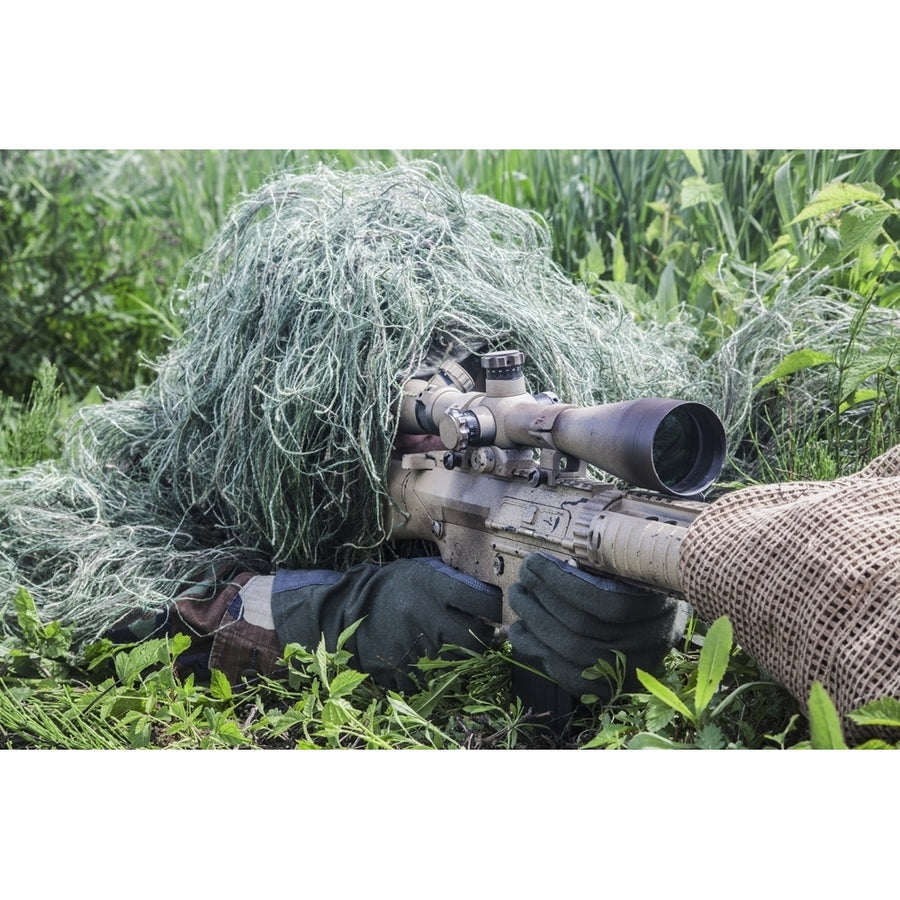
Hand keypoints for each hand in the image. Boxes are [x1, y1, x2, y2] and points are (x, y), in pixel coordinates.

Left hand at [508, 553, 687, 701]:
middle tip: (523, 578)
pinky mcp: (613, 687)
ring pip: (572, 652)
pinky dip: (538, 652)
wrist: (667, 619)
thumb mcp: (635, 564)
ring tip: (519, 597)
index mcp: (660, 607)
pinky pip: (569, 677)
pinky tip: (522, 630)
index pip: (604, 602)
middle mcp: (649, 643)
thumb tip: (559, 559)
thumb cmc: (643, 582)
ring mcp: (632, 669)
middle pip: (583, 627)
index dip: (561, 582)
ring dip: (534, 622)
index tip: (535, 563)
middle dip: (541, 599)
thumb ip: (604, 561)